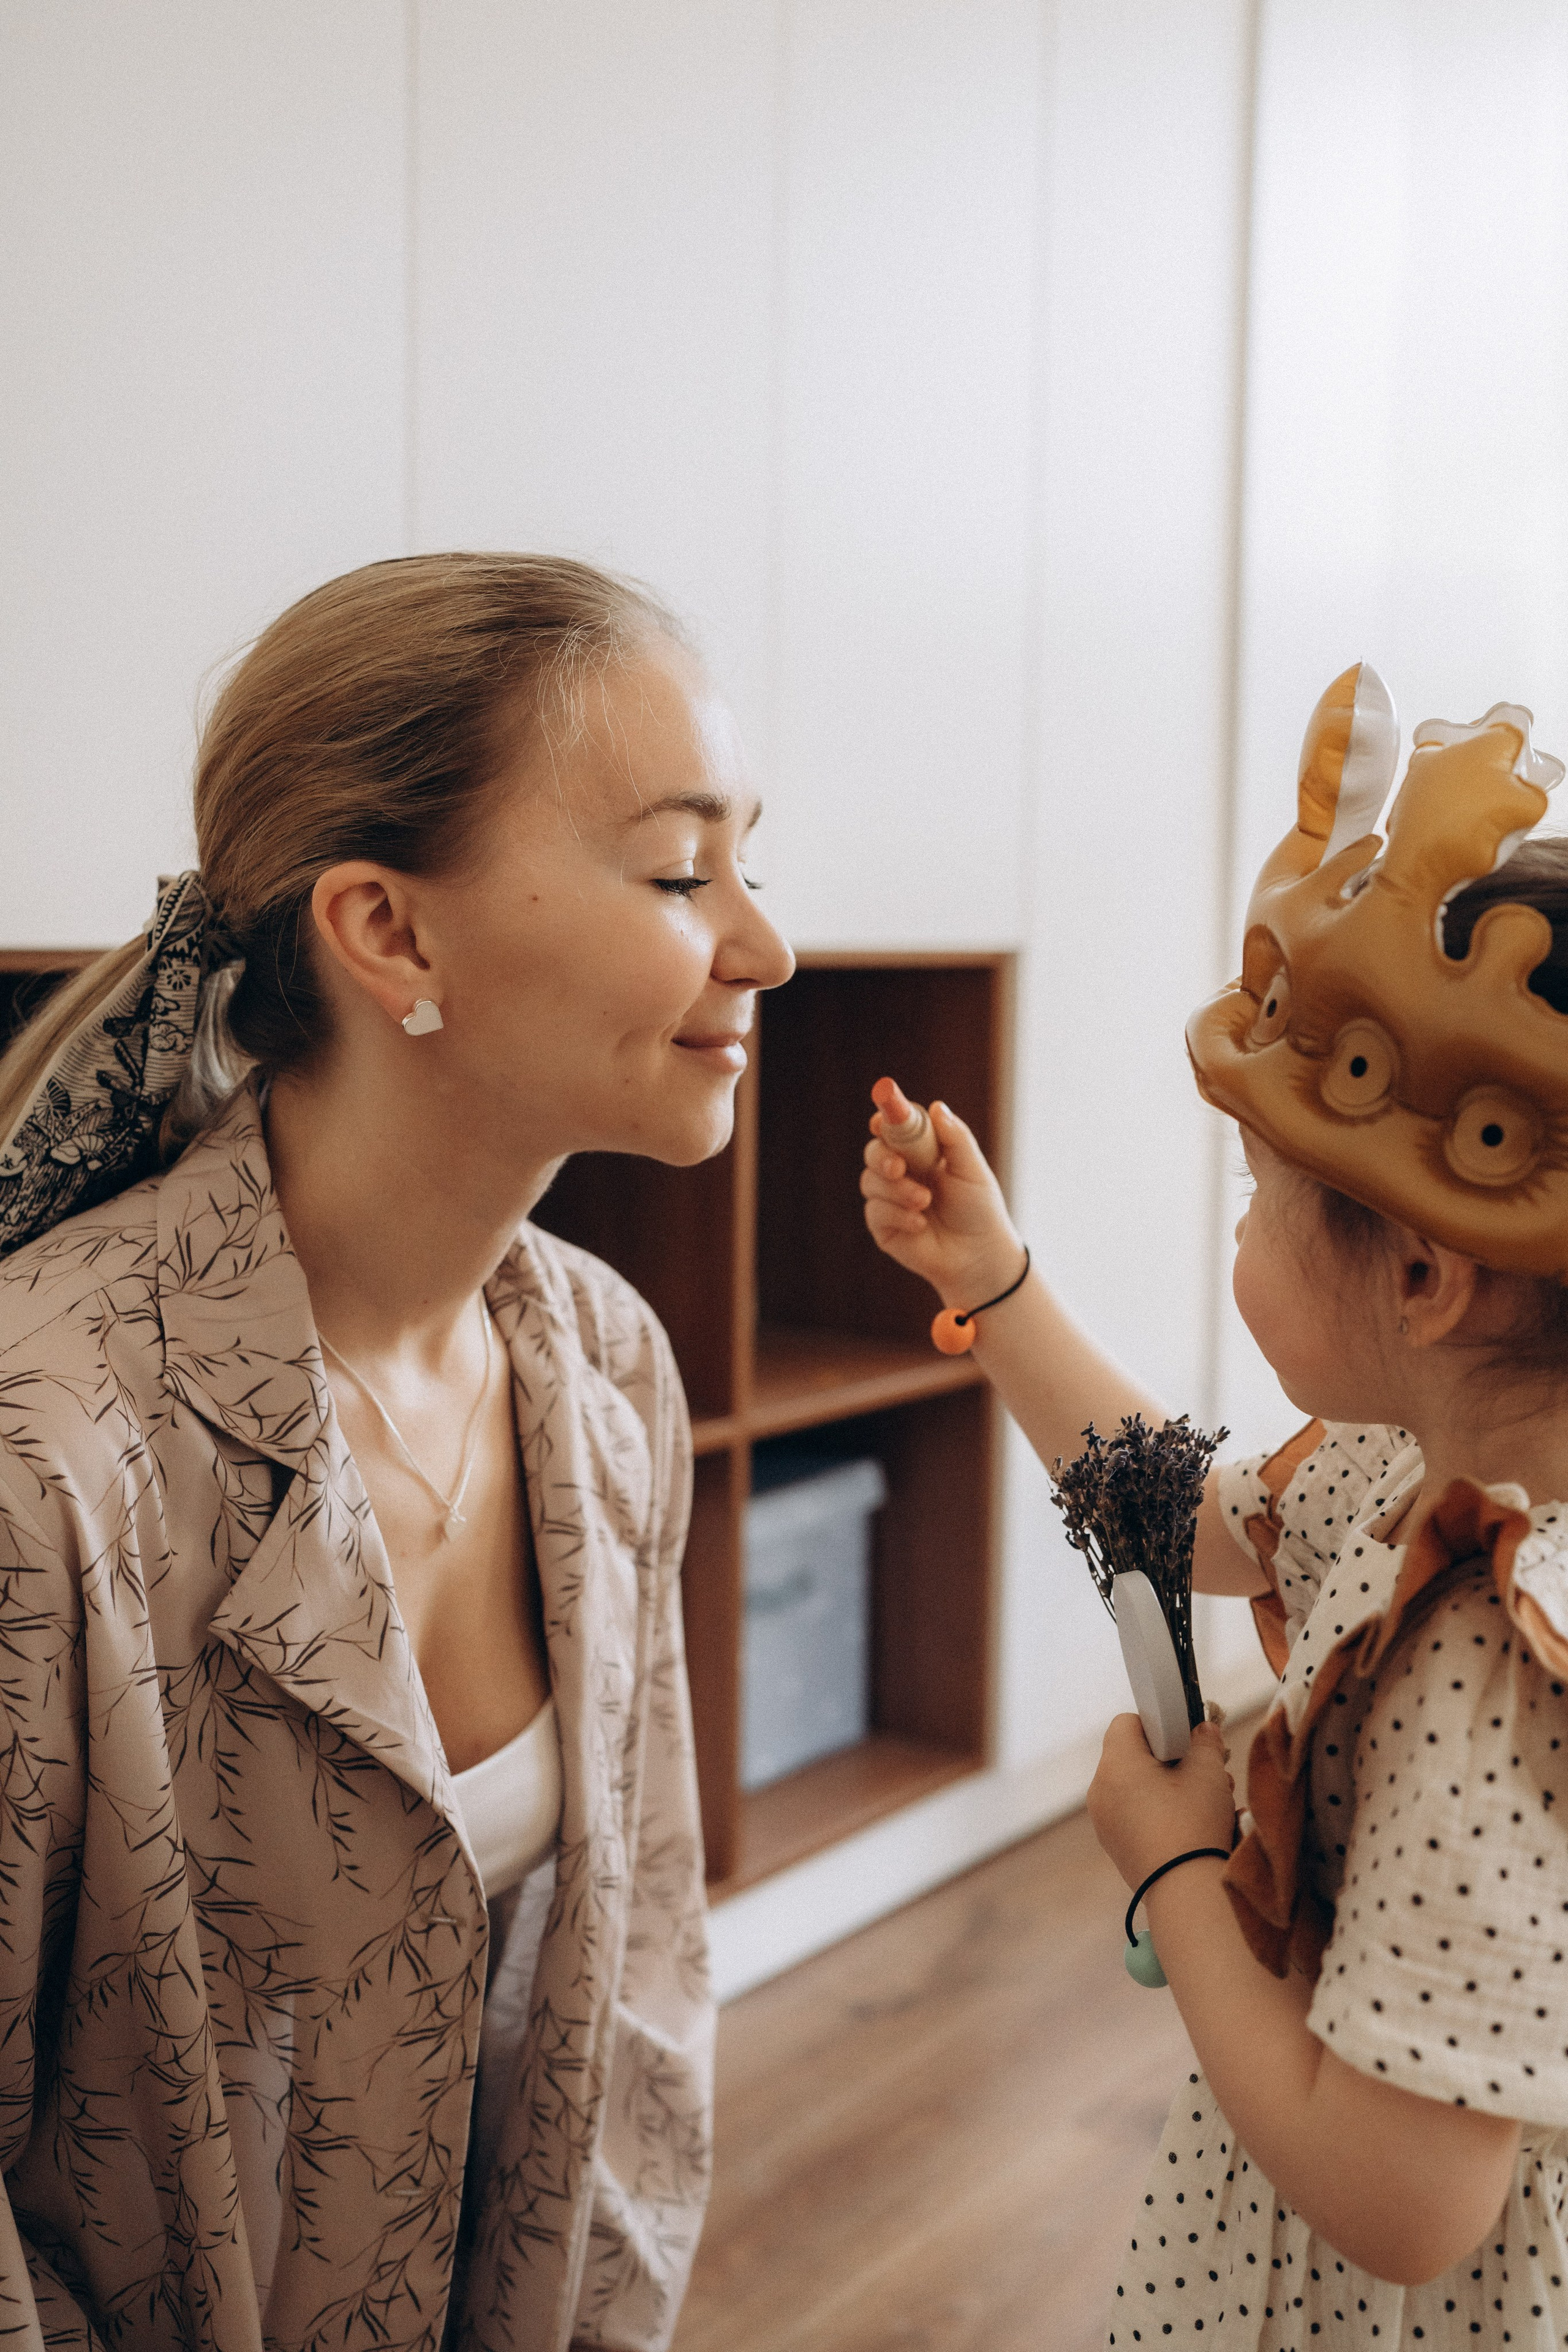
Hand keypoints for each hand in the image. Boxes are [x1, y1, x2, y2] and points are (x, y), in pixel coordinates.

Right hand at [859, 1083, 1022, 1306]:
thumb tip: (937, 1106)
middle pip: (874, 1151)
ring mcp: (889, 1199)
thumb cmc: (979, 1209)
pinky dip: (897, 1215)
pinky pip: (875, 1211)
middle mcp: (901, 1171)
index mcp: (922, 1152)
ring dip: (897, 1191)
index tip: (882, 1118)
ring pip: (870, 1181)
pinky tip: (920, 1224)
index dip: (886, 1118)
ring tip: (925, 1202)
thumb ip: (955, 1138)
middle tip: (899, 1168)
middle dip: (881, 1156)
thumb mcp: (972, 1169)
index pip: (896, 1127)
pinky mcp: (883, 1226)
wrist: (979, 1256)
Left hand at [1086, 1715, 1235, 1891]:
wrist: (1185, 1891)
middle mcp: (1101, 1790)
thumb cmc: (1194, 1824)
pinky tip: (1189, 1825)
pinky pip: (1134, 1815)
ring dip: (1168, 1787)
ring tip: (1204, 1801)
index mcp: (1115, 1764)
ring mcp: (1105, 1822)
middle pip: (1133, 1756)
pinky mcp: (1115, 1846)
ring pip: (1136, 1787)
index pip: (1127, 1722)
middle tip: (1203, 1771)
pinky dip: (1158, 1812)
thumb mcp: (1208, 1772)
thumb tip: (1203, 1729)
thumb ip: (1205, 1741)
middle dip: (1170, 1759)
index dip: (1159, 1724)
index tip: (1186, 1740)